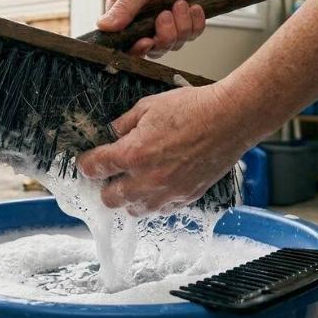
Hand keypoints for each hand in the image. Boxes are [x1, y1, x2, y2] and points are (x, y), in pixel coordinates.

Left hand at [76, 82, 253, 215]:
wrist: (231, 119)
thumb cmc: (193, 108)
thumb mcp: (148, 107)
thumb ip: (124, 124)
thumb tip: (112, 134)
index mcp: (133, 154)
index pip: (94, 168)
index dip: (86, 164)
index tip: (87, 161)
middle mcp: (147, 180)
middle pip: (110, 199)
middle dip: (105, 185)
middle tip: (112, 172)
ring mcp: (167, 193)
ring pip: (134, 210)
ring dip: (129, 198)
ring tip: (135, 180)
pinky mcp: (186, 198)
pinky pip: (160, 210)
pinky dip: (154, 200)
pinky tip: (158, 184)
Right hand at [98, 0, 207, 57]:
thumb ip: (125, 7)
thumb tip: (103, 26)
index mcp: (123, 11)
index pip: (124, 42)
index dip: (136, 48)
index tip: (147, 41)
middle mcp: (141, 19)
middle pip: (152, 49)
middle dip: (164, 36)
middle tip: (166, 15)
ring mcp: (162, 21)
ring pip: (173, 43)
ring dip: (182, 26)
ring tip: (182, 3)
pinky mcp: (182, 19)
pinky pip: (190, 35)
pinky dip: (195, 23)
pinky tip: (193, 6)